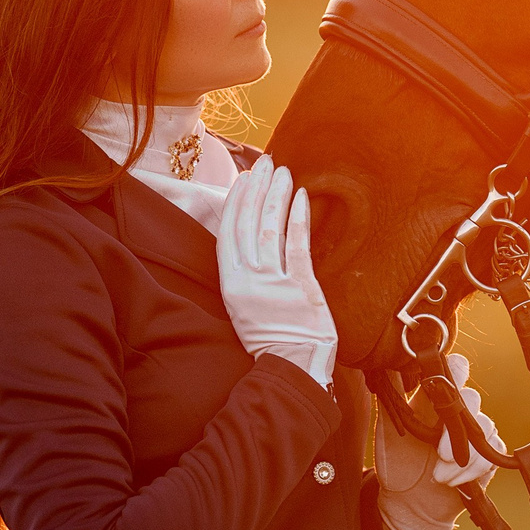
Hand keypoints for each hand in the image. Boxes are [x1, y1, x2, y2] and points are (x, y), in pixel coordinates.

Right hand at [215, 160, 337, 384]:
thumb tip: (252, 241)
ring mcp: (273, 283)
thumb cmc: (274, 338)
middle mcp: (248, 280)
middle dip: (256, 189)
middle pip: (247, 224)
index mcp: (231, 284)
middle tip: (265, 162)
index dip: (235, 202)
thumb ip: (247, 275)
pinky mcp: (300, 288)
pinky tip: (301, 197)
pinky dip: (297, 219)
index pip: (228, 233)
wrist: (293, 366)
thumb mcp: (246, 306)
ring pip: (269, 229)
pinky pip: (296, 246)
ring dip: (275, 196)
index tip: (244, 178)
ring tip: (282, 171)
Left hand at [378, 351, 501, 529]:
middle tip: (439, 453)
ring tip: (438, 474)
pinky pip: (491, 456)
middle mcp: (458, 413)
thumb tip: (386, 358)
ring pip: (486, 428)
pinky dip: (471, 470)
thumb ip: (391, 393)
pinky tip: (450, 481)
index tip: (443, 386)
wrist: (405, 503)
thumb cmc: (396, 462)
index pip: (456, 371)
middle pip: (473, 399)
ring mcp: (474, 436)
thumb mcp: (387, 427)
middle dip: (457, 427)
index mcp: (436, 398)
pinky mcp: (486, 459)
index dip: (457, 370)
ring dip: (462, 455)